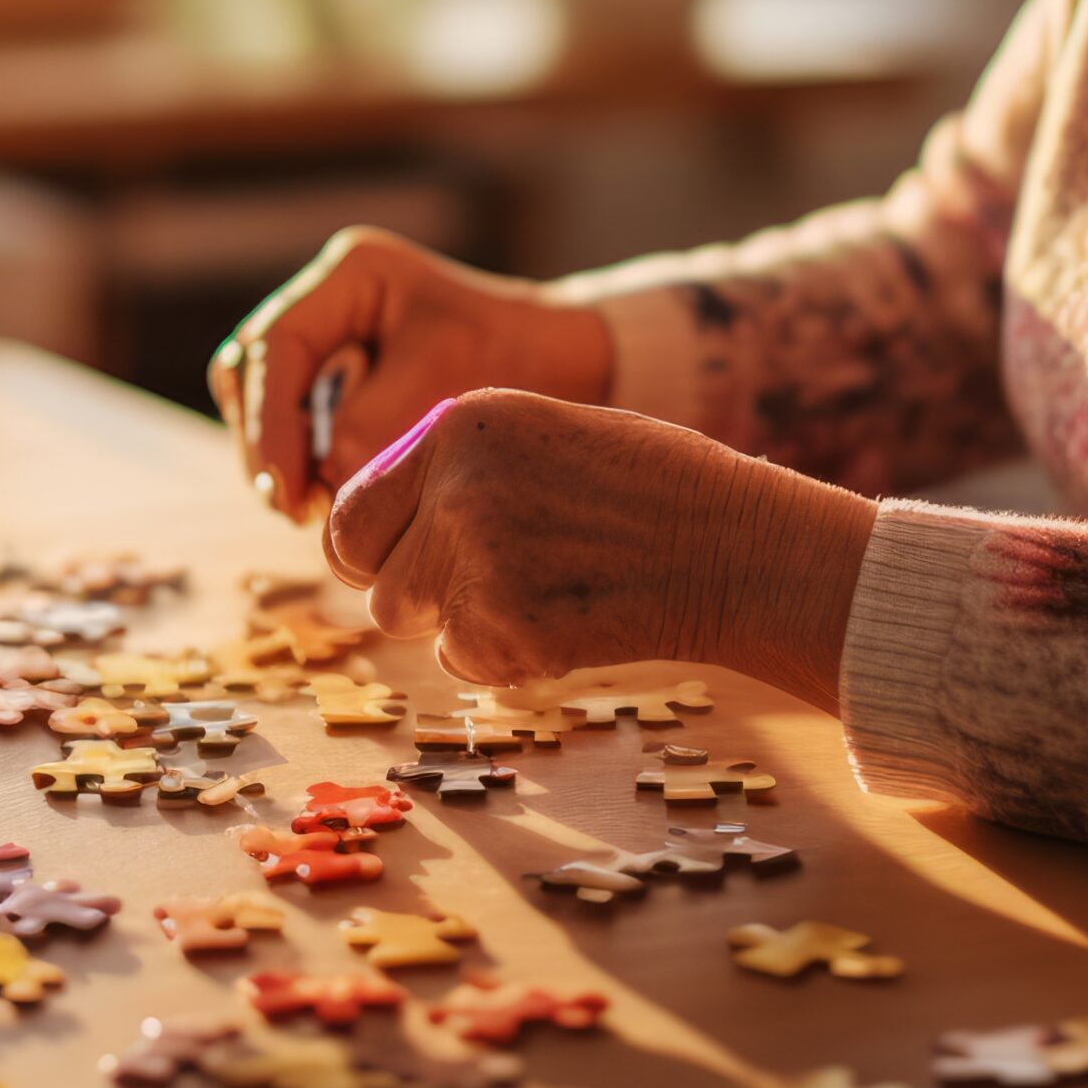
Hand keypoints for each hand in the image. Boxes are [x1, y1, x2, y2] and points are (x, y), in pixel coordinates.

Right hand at [212, 226, 611, 517]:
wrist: (562, 361)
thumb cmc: (514, 357)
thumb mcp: (444, 383)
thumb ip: (373, 427)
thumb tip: (316, 482)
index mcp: (353, 273)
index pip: (279, 344)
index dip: (272, 420)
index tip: (287, 487)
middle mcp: (328, 298)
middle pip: (254, 370)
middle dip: (265, 441)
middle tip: (293, 508)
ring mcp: (329, 336)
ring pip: (263, 397)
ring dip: (276, 454)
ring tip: (310, 509)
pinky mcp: (338, 377)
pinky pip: (295, 419)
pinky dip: (301, 459)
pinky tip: (325, 497)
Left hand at [321, 386, 878, 705]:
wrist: (736, 545)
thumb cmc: (649, 488)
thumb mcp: (539, 436)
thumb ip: (457, 471)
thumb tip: (380, 529)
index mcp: (459, 425)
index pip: (352, 509)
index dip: (373, 546)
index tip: (400, 560)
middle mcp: (454, 487)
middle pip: (369, 576)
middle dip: (408, 591)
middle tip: (471, 589)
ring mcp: (476, 561)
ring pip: (412, 623)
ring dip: (459, 623)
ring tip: (539, 592)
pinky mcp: (505, 631)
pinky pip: (466, 662)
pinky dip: (505, 656)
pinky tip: (567, 620)